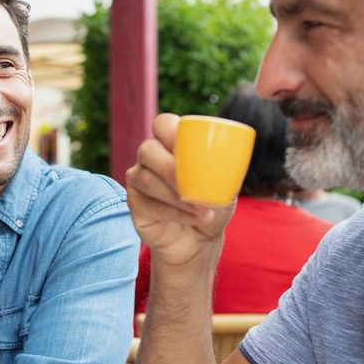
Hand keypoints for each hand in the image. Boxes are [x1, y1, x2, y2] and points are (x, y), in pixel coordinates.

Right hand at [125, 113, 234, 268]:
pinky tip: (192, 218)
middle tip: (193, 186)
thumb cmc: (212, 205)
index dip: (170, 131)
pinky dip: (172, 212)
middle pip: (148, 150)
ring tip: (202, 210)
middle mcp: (151, 157)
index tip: (189, 149)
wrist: (200, 239)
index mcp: (172, 144)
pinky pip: (147, 203)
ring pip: (146, 178)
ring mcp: (139, 179)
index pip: (162, 124)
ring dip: (176, 196)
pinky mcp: (134, 202)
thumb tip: (228, 158)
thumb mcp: (226, 186)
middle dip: (170, 168)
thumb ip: (227, 169)